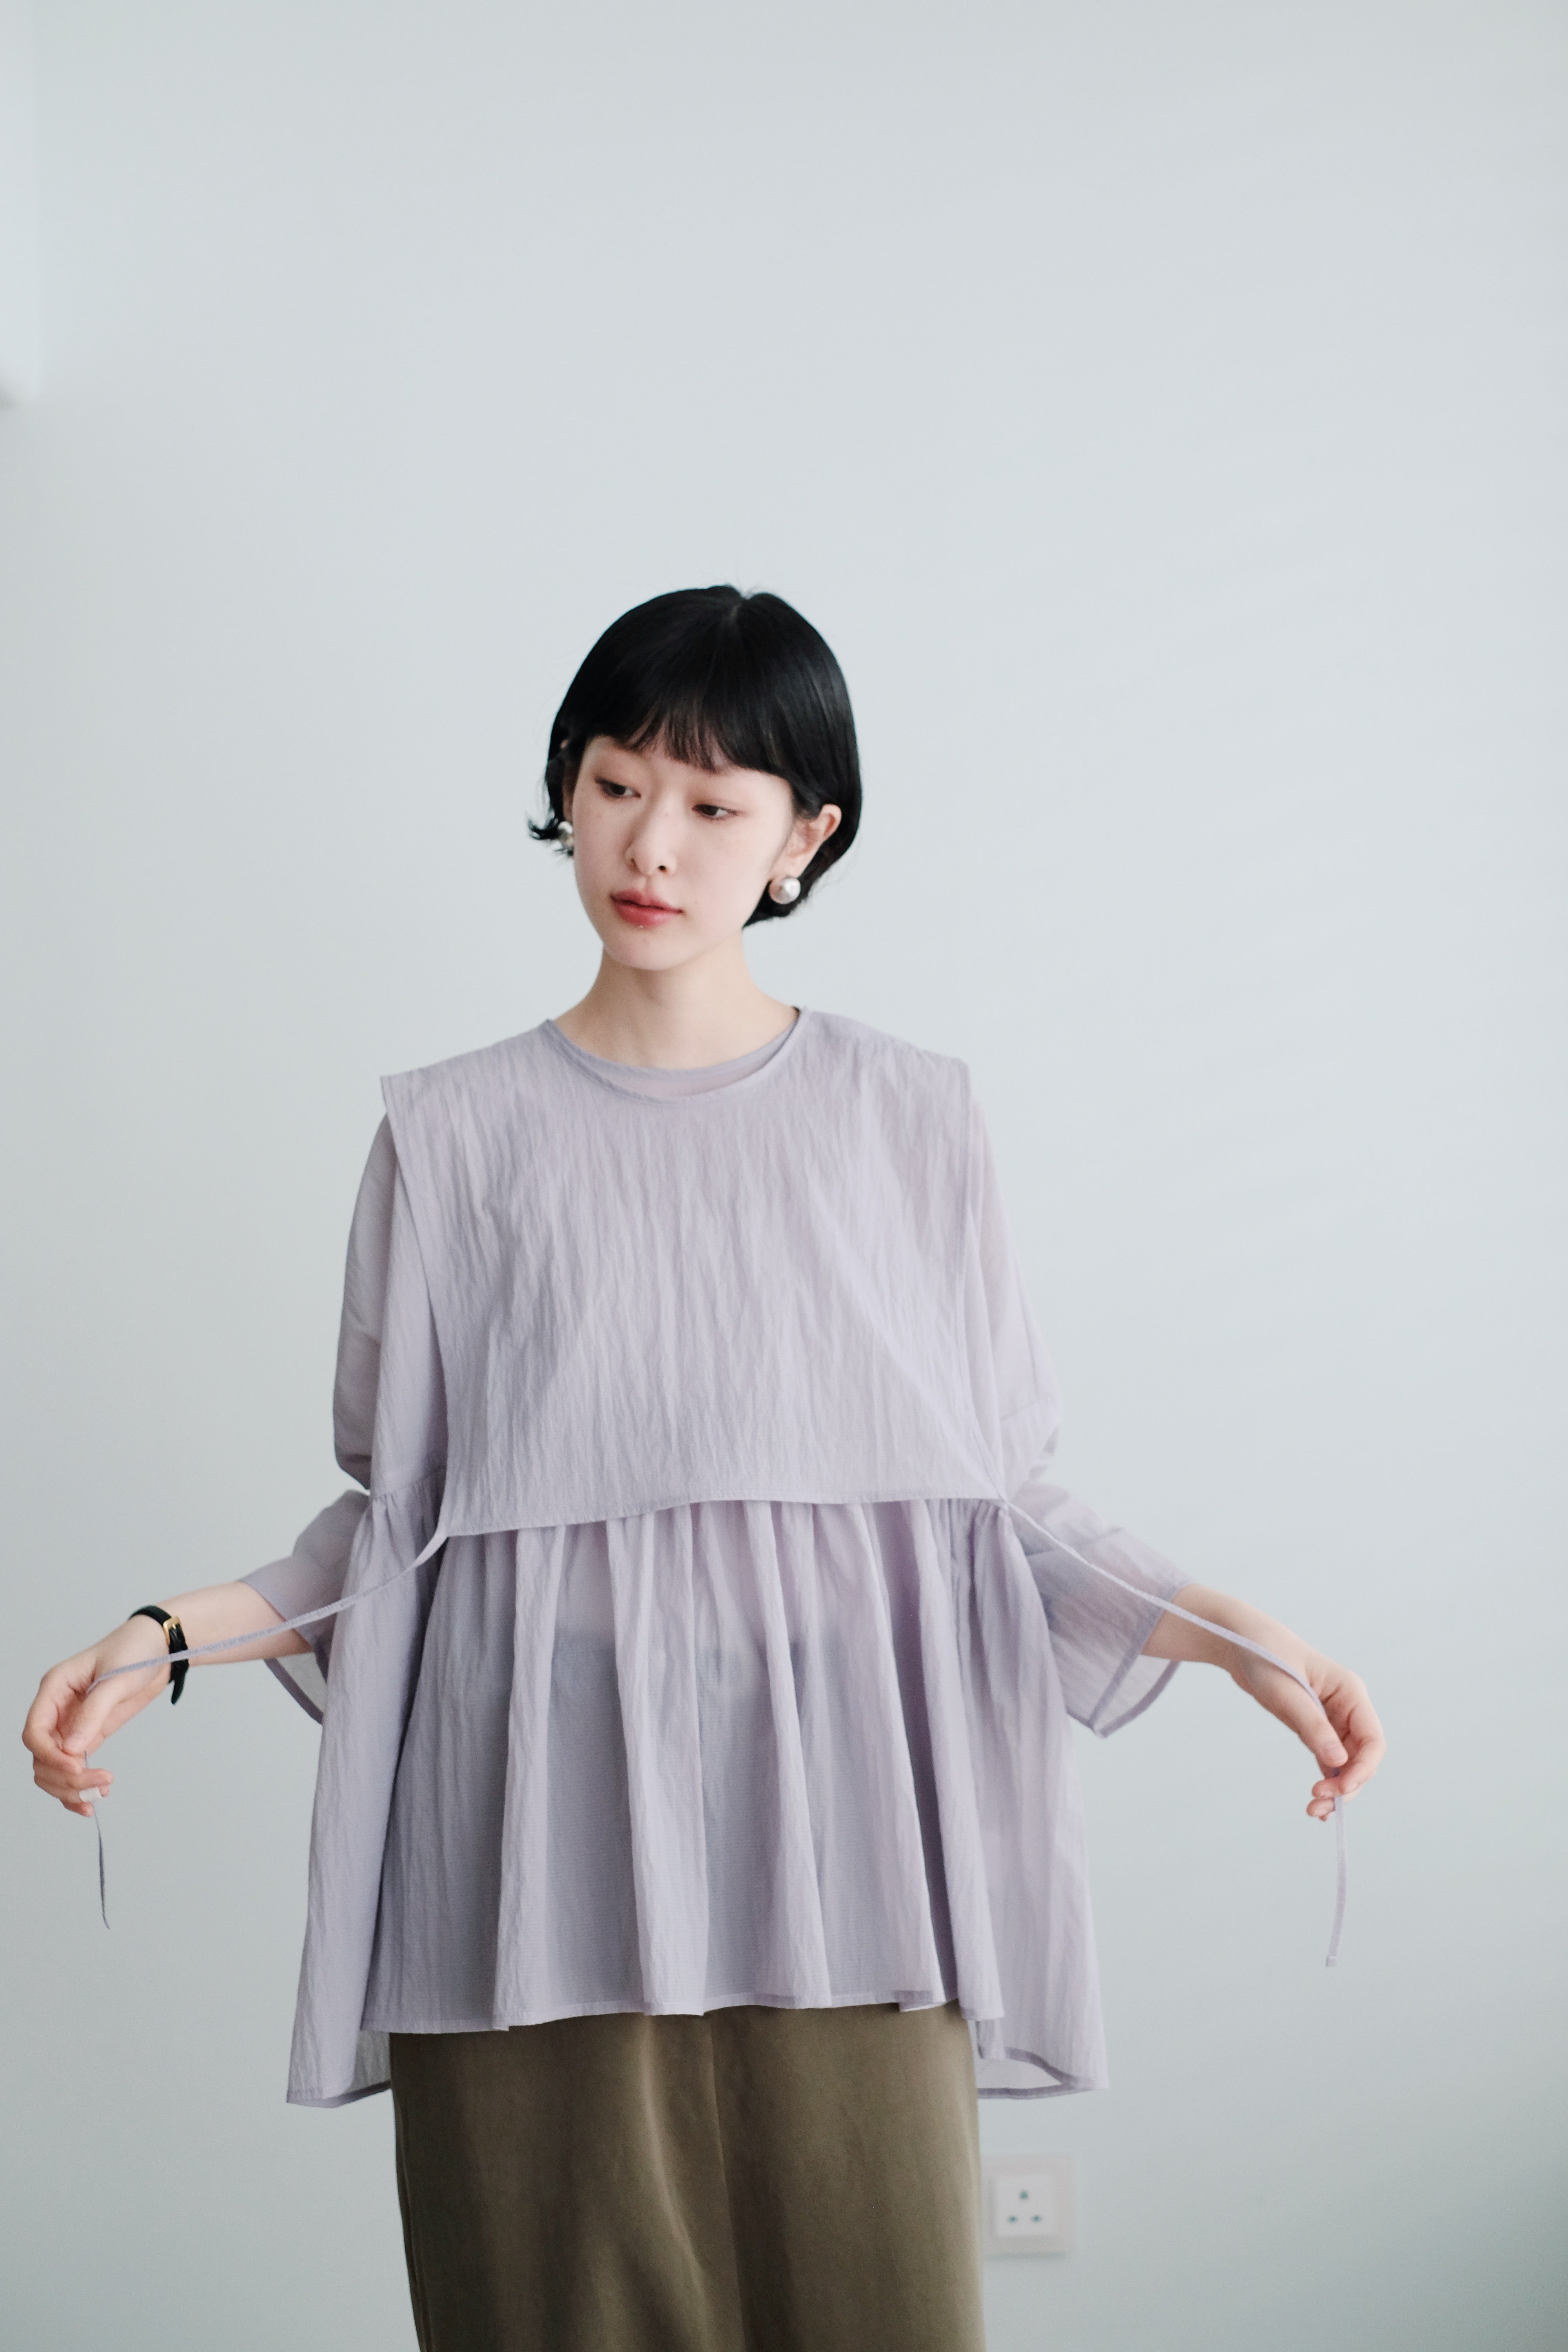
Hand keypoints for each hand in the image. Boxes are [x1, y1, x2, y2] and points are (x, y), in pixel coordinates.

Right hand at [22, 1620, 173, 1815]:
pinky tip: (96, 1796)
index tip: (76, 1768)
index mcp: (54, 1689)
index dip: (49, 1755)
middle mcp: (57, 1710)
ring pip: (53, 1768)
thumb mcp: (116, 1678)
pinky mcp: (89, 1735)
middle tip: (97, 1784)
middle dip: (63, 1777)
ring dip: (69, 1787)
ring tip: (98, 1795)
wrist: (160, 1649)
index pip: (35, 1732)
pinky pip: (74, 1766)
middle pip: (42, 1757)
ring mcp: (71, 1725)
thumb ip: (93, 1711)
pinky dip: (80, 1785)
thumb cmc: (135, 1650)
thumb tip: (71, 1749)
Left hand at [1144, 1583, 1386, 1820]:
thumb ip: (1312, 1725)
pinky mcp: (1316, 1728)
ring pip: (1347, 1763)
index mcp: (1351, 1692)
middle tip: (1318, 1805)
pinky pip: (1330, 1760)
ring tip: (1313, 1810)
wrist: (1241, 1643)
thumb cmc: (1265, 1656)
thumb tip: (1337, 1761)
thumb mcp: (1286, 1692)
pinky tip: (1318, 1803)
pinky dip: (1327, 1780)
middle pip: (1362, 1757)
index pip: (1372, 1740)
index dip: (1362, 1769)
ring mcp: (1334, 1719)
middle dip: (1347, 1785)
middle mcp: (1348, 1708)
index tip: (1339, 1789)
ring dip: (1336, 1788)